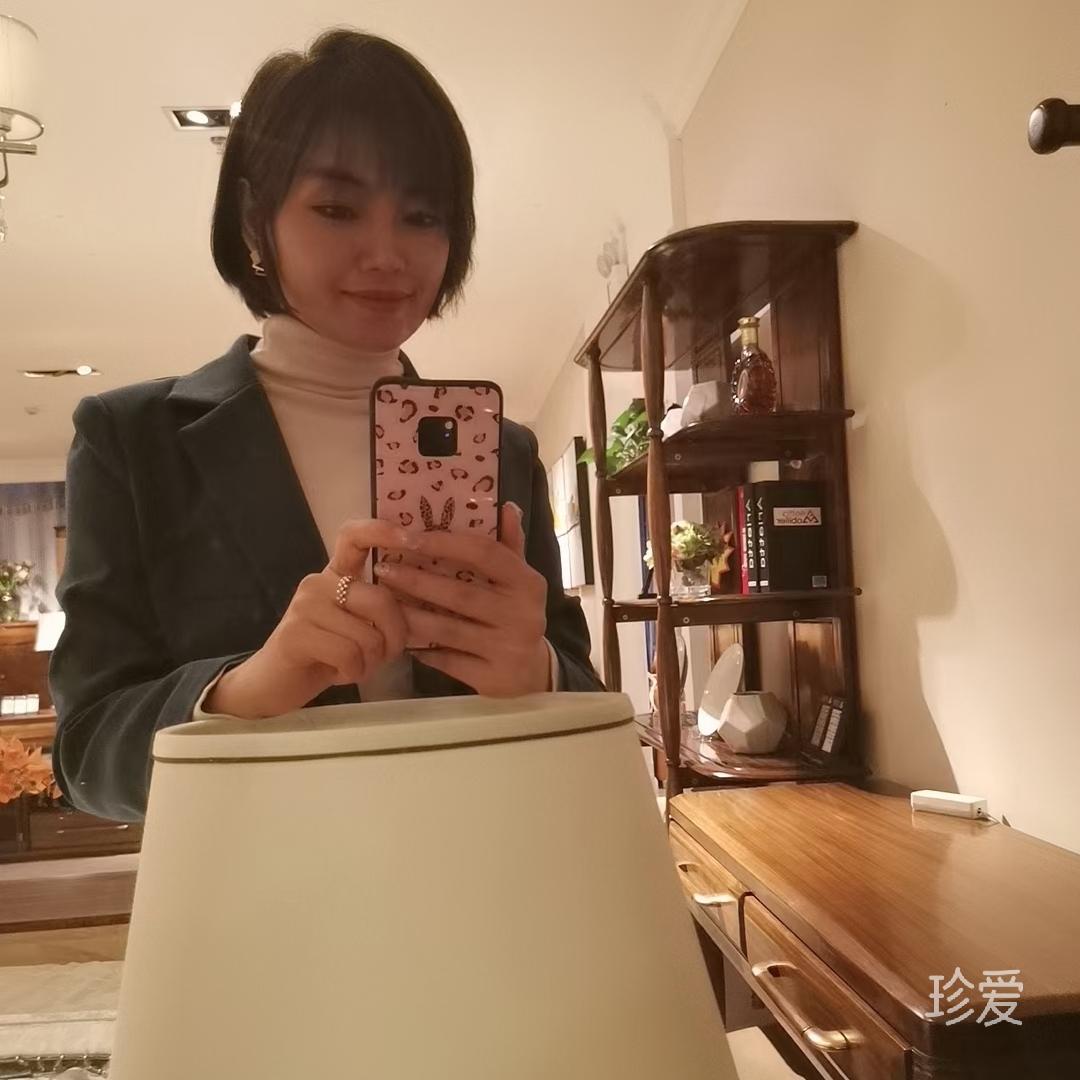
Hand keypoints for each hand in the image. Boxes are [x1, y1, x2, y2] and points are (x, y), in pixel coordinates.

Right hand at [204, 519, 410, 717]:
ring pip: (368, 635)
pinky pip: (349, 654)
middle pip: (381, 600)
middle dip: (394, 638)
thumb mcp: (360, 628)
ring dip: (370, 663)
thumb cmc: (326, 657)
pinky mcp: (295, 633)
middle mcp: (319, 582)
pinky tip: (339, 674)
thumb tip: (419, 608)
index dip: (383, 531)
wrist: (275, 684)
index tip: (412, 539)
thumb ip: (381, 612)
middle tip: (382, 657)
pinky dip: (353, 673)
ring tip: (353, 667)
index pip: (355, 536)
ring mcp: (304, 605)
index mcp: (337, 575)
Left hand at [373, 502, 551, 696]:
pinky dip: (422, 648)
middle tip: (383, 570)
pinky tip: (402, 638)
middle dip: (416, 580)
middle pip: (460, 592)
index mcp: (528, 583)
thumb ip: (509, 545)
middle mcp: (522, 615)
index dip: (445, 543)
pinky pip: (447, 660)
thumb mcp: (519, 580)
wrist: (534, 672)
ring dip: (411, 615)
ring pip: (448, 629)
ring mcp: (507, 648)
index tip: (409, 538)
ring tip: (383, 602)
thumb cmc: (517, 615)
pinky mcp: (492, 678)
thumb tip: (506, 506)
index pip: (484, 554)